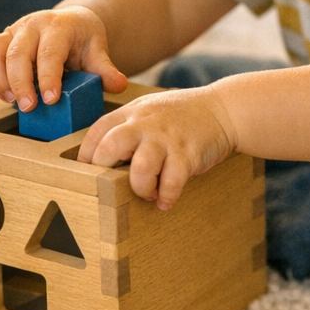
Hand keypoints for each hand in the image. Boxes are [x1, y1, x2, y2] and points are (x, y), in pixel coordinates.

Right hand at [0, 6, 129, 110]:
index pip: (49, 52)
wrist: (69, 22)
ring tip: (12, 102)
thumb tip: (118, 84)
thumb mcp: (97, 51)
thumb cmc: (83, 40)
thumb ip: (105, 69)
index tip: (50, 100)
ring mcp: (12, 31)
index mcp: (58, 25)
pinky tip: (3, 95)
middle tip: (29, 108)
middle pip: (17, 53)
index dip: (48, 77)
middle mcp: (31, 25)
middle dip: (20, 83)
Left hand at [77, 87, 237, 208]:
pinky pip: (172, 182)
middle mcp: (146, 123)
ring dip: (140, 188)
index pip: (97, 133)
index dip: (87, 156)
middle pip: (111, 148)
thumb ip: (125, 127)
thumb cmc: (179, 116)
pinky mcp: (188, 154)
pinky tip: (166, 200)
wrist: (223, 109)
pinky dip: (167, 197)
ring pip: (140, 169)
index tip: (87, 174)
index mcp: (131, 112)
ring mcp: (167, 138)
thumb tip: (100, 159)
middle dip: (107, 173)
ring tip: (147, 193)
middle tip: (113, 186)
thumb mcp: (148, 110)